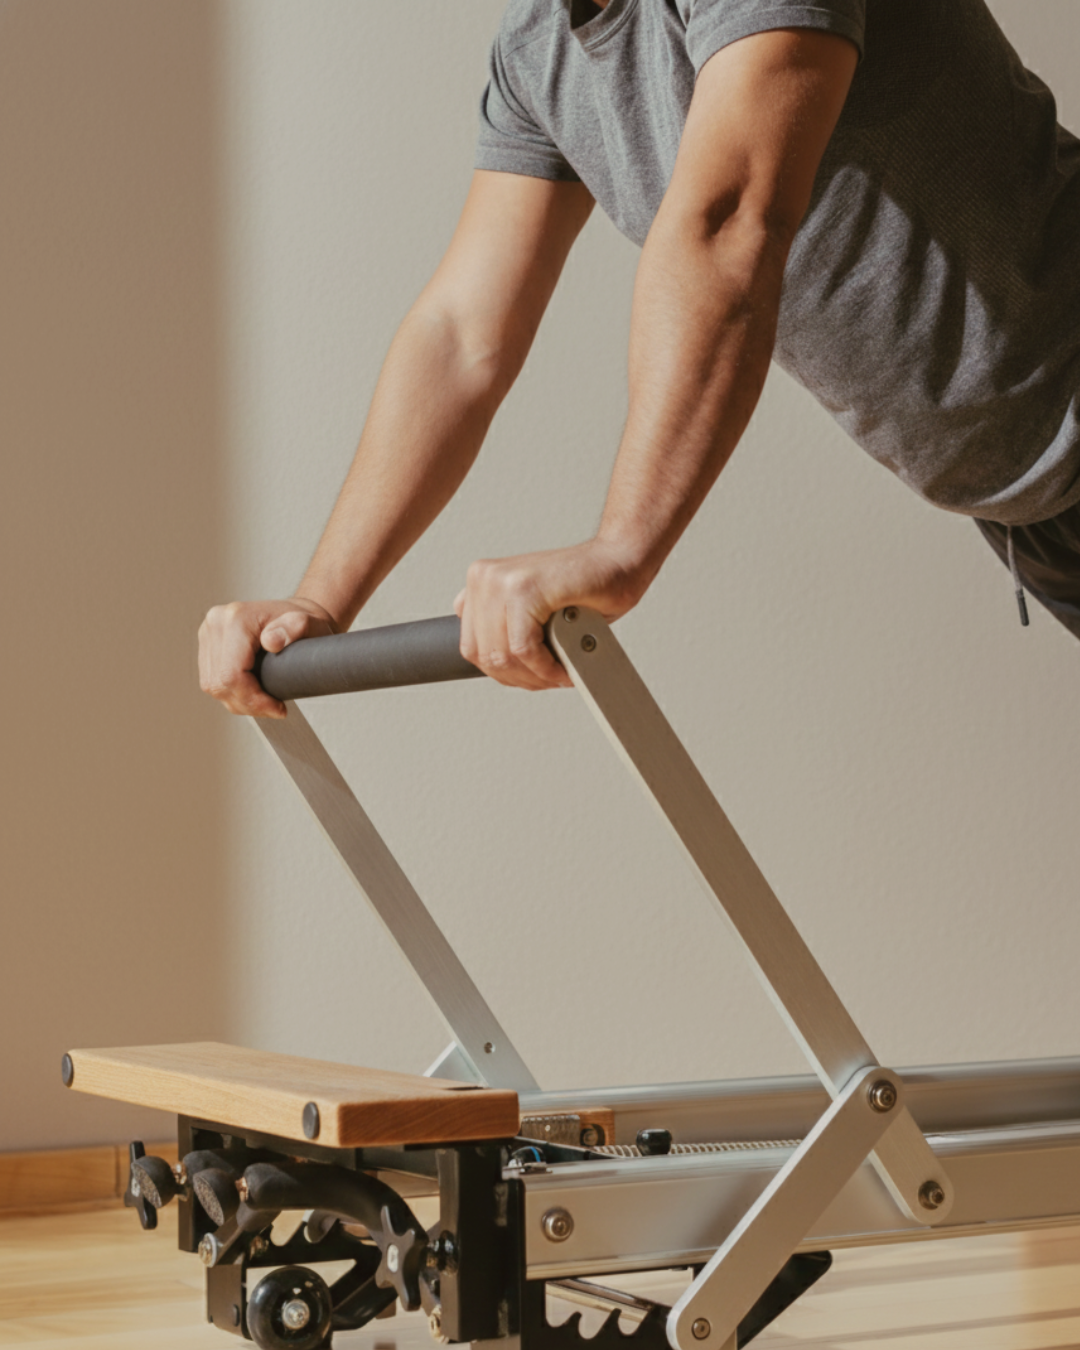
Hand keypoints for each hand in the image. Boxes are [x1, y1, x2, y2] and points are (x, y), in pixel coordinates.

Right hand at [198, 597, 338, 717]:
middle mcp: (217, 623)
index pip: (232, 675)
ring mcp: (209, 633)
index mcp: (236, 618)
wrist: (296, 615)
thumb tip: (271, 642)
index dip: (253, 699)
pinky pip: (212, 680)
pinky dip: (232, 693)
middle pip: (219, 683)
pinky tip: (253, 693)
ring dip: (239, 702)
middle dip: (247, 704)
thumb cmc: (306, 621)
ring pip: (213, 685)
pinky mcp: (208, 645)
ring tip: (265, 703)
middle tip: (274, 709)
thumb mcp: (311, 624)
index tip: (278, 708)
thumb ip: (296, 627)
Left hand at [454, 538, 645, 689]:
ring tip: (559, 675)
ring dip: (534, 676)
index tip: (531, 677)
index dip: (502, 672)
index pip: (471, 646)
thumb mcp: (529, 611)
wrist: (619, 564)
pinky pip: (523, 648)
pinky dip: (545, 667)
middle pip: (483, 654)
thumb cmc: (583, 590)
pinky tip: (563, 667)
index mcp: (480, 582)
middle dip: (519, 678)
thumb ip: (502, 627)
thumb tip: (492, 665)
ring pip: (501, 655)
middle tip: (550, 680)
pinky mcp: (525, 589)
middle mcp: (484, 577)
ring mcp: (502, 580)